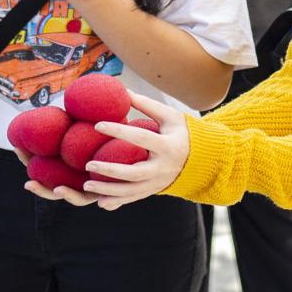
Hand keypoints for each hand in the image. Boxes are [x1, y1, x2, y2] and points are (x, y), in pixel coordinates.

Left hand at [22, 92, 190, 209]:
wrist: (204, 160)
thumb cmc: (183, 132)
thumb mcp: (170, 116)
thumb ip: (146, 105)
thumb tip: (122, 89)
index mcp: (168, 145)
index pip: (140, 138)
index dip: (119, 130)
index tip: (97, 124)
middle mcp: (163, 167)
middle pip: (134, 172)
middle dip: (111, 170)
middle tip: (88, 163)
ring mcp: (159, 182)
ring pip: (131, 191)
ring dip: (108, 190)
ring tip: (86, 184)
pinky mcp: (154, 190)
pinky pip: (133, 198)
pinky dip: (117, 202)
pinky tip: (100, 202)